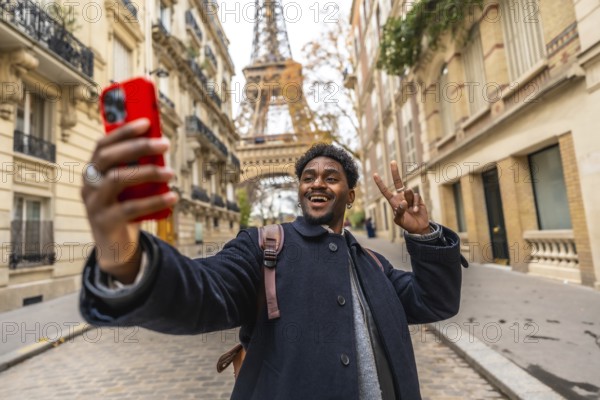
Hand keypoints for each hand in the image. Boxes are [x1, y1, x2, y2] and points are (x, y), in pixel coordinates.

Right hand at [81, 118, 176, 282]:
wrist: (114, 245)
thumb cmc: (125, 207)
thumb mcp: (130, 186)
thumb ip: (137, 168)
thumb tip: (161, 146)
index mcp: (93, 170)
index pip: (103, 144)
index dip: (123, 131)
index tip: (147, 122)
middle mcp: (89, 184)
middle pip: (108, 158)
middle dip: (138, 147)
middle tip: (165, 144)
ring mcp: (94, 203)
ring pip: (117, 179)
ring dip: (147, 172)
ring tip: (171, 173)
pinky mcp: (105, 222)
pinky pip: (130, 208)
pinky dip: (154, 201)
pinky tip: (172, 196)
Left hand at [373, 161, 429, 234]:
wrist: (418, 227)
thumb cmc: (406, 224)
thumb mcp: (399, 220)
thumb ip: (399, 211)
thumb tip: (403, 201)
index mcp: (393, 201)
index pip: (385, 191)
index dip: (380, 183)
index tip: (374, 174)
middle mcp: (401, 197)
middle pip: (398, 182)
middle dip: (395, 172)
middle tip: (392, 162)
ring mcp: (410, 197)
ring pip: (409, 192)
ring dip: (410, 200)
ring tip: (411, 209)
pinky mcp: (418, 198)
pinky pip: (416, 197)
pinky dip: (416, 204)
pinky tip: (416, 210)